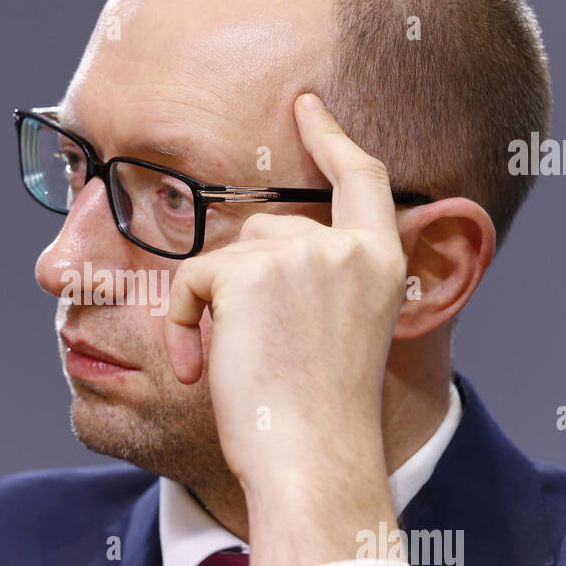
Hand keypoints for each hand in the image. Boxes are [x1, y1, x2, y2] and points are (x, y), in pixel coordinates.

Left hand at [163, 93, 406, 565]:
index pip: (363, 178)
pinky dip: (182, 322)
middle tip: (251, 353)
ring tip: (230, 366)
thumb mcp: (342, 334)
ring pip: (228, 255)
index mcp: (382, 262)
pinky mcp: (249, 272)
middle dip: (242, 283)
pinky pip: (192, 279)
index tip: (307, 105)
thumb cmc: (322, 417)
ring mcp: (301, 255)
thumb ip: (322, 281)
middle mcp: (347, 248)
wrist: (312, 461)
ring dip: (212, 307)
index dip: (332, 137)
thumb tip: (257, 249)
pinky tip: (199, 367)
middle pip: (269, 230)